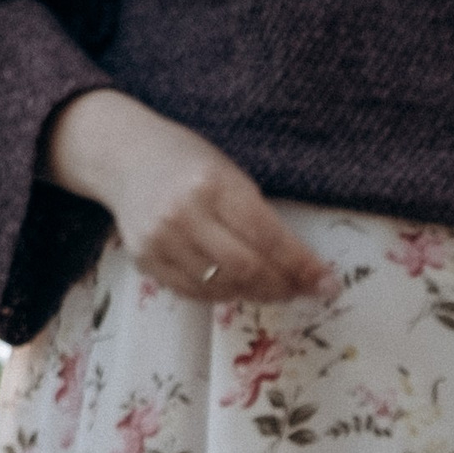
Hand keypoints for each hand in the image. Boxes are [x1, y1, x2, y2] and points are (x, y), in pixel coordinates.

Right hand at [45, 88, 330, 304]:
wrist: (125, 157)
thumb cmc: (188, 164)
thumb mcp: (228, 174)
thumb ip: (259, 218)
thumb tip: (303, 269)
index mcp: (213, 183)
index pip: (268, 237)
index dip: (302, 267)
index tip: (328, 285)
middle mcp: (185, 212)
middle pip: (247, 269)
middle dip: (282, 286)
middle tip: (301, 291)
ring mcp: (162, 239)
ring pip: (223, 287)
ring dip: (256, 293)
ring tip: (271, 287)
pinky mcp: (146, 260)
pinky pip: (196, 293)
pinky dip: (224, 294)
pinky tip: (236, 285)